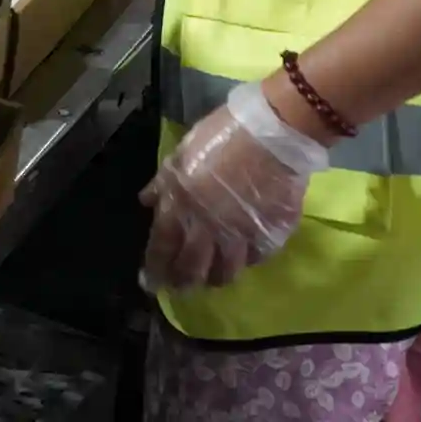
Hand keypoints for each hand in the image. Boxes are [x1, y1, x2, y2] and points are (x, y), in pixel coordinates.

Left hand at [141, 78, 328, 292]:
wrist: (274, 132)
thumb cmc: (222, 135)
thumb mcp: (183, 152)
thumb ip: (164, 182)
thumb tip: (146, 202)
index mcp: (181, 204)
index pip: (162, 247)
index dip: (155, 268)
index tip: (150, 284)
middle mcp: (208, 227)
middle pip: (193, 268)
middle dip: (183, 283)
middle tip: (181, 289)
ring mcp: (242, 235)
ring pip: (226, 272)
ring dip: (216, 278)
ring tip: (212, 278)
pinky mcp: (272, 236)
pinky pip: (256, 258)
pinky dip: (248, 260)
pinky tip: (244, 257)